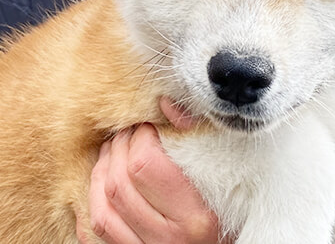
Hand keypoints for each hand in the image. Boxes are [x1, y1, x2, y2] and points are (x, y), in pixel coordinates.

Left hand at [78, 98, 224, 243]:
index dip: (141, 136)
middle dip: (119, 146)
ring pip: (104, 205)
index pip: (145, 164)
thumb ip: (203, 137)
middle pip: (120, 182)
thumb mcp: (232, 172)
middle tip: (131, 131)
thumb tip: (166, 104)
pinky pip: (99, 226)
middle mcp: (170, 239)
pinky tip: (104, 177)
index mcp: (196, 217)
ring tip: (115, 148)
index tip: (151, 125)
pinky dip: (95, 197)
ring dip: (102, 168)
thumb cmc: (238, 207)